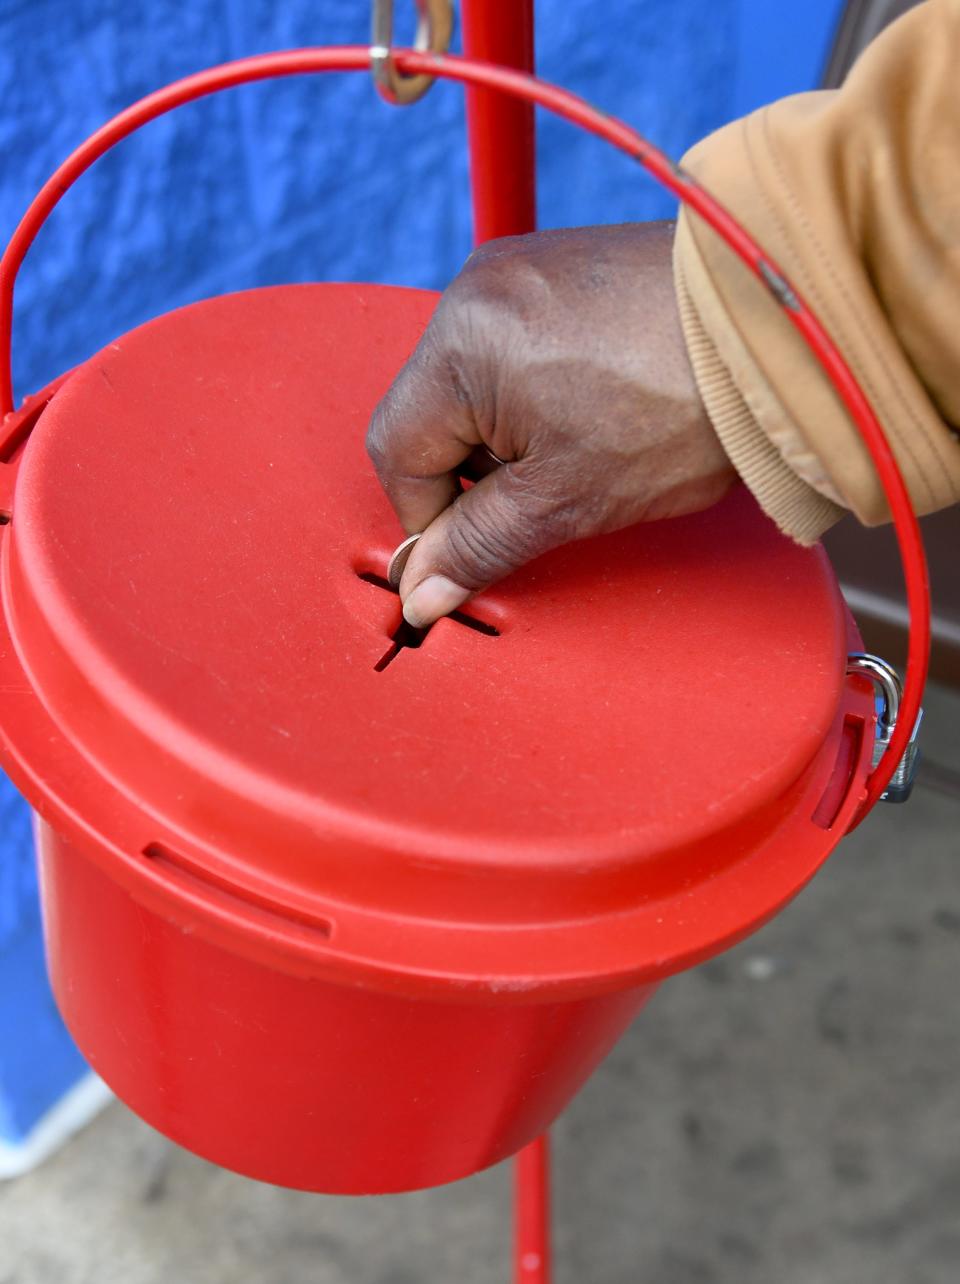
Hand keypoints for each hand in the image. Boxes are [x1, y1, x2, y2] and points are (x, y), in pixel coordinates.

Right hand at [366, 220, 734, 626]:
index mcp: (461, 344)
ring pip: (473, 383)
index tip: (474, 546)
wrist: (780, 331)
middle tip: (546, 494)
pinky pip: (515, 346)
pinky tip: (597, 409)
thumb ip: (480, 545)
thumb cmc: (684, 404)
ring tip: (586, 446)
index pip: (397, 452)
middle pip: (433, 413)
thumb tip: (422, 593)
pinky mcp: (560, 266)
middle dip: (478, 471)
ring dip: (510, 434)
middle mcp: (477, 290)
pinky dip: (538, 392)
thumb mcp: (568, 500)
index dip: (430, 516)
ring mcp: (519, 269)